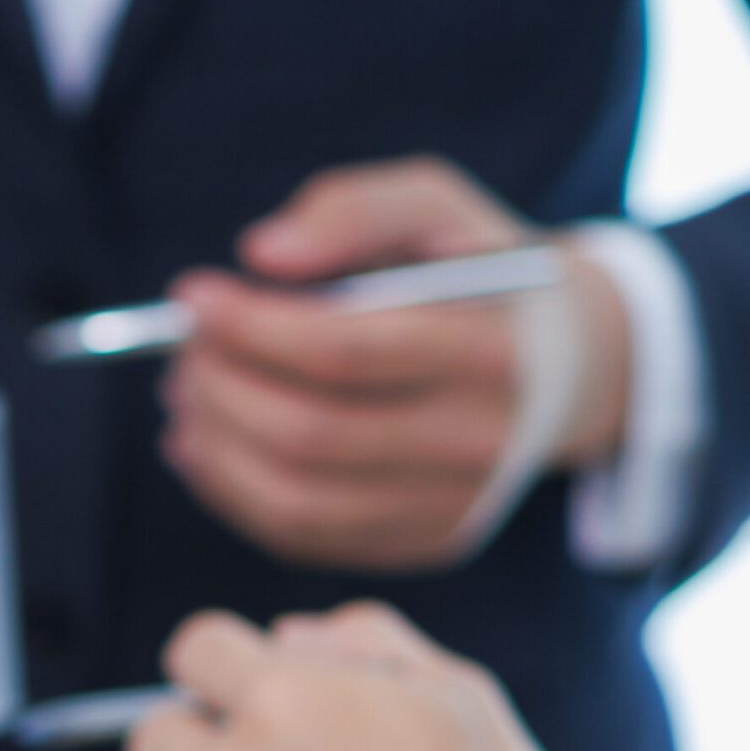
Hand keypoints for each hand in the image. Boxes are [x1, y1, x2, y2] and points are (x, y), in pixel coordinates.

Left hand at [162, 157, 631, 571]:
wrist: (566, 363)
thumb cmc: (477, 271)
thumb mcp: (435, 207)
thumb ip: (352, 209)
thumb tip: (260, 253)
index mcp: (489, 348)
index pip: (345, 351)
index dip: (251, 328)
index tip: (191, 300)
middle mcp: (477, 441)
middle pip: (309, 435)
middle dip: (222, 388)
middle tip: (183, 350)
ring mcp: (450, 505)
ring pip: (294, 501)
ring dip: (215, 448)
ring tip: (187, 395)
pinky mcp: (422, 543)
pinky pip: (302, 536)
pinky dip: (232, 492)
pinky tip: (207, 444)